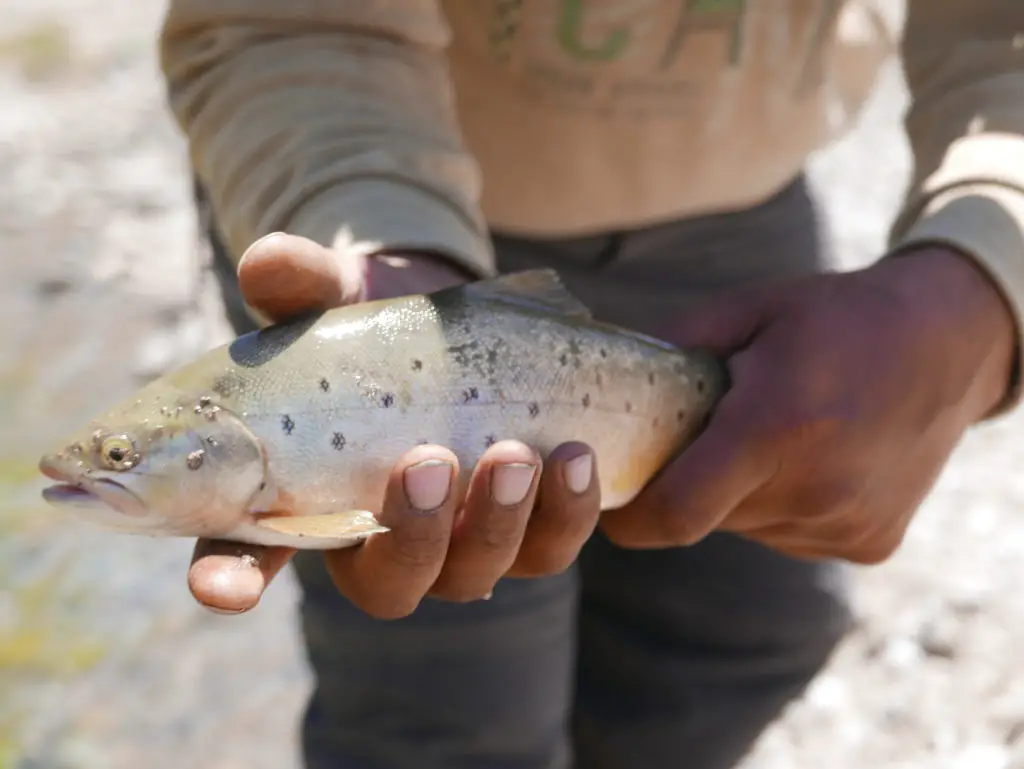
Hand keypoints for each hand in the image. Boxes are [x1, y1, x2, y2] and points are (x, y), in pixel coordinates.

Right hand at [189, 233, 600, 616]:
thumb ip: (305, 285)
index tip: (224, 590)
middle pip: (387, 584)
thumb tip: (267, 260)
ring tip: (515, 452)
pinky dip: (565, 509)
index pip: (248, 554)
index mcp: (305, 498)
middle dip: (412, 535)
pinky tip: (574, 454)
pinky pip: (548, 547)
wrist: (466, 331)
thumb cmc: (380, 329)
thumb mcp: (342, 298)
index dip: (231, 577)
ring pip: (473, 572)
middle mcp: (380, 540)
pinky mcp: (526, 530)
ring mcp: (457, 544)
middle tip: (428, 460)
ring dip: (496, 522)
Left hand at [600, 247, 1016, 562]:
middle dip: (689, 487)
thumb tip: (611, 382)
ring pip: (749, 527)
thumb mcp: (752, 310)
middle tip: (704, 439)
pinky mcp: (870, 542)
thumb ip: (676, 344)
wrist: (950, 343)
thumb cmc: (840, 318)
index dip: (632, 518)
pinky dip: (784, 505)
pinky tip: (813, 457)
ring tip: (773, 437)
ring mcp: (845, 523)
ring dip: (740, 494)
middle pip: (708, 516)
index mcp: (775, 428)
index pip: (676, 513)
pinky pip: (793, 534)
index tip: (615, 505)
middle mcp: (813, 489)